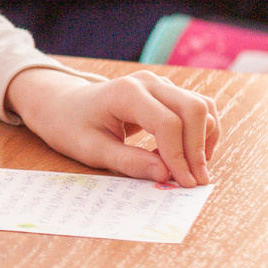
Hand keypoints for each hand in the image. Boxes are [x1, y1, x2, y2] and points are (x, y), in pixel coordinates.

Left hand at [6, 65, 219, 186]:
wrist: (63, 106)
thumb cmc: (72, 127)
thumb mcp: (92, 150)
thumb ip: (128, 162)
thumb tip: (165, 175)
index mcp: (126, 93)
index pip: (168, 123)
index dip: (179, 156)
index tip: (183, 183)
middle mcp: (148, 83)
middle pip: (194, 109)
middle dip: (198, 148)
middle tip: (195, 181)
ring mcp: (160, 84)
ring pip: (202, 107)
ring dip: (204, 140)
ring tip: (191, 170)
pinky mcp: (167, 92)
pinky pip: (197, 108)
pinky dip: (202, 132)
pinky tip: (188, 156)